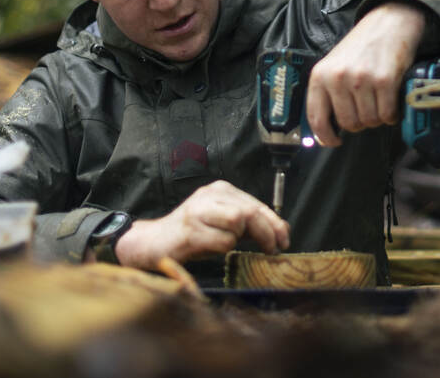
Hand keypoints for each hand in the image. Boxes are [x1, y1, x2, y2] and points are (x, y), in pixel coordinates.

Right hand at [108, 180, 289, 267]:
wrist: (154, 242)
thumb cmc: (193, 234)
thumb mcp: (223, 223)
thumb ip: (249, 225)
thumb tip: (281, 231)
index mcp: (220, 190)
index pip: (256, 204)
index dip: (274, 223)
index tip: (284, 239)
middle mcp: (210, 195)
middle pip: (251, 211)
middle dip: (267, 232)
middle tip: (274, 249)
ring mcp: (199, 211)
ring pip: (238, 222)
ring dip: (241, 239)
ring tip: (230, 245)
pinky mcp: (191, 230)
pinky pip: (223, 241)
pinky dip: (224, 249)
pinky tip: (212, 248)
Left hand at [306, 1, 426, 146]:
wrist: (388, 23)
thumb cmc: (361, 46)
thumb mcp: (335, 65)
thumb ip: (328, 92)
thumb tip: (326, 128)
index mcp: (320, 75)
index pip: (316, 118)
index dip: (325, 137)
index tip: (333, 141)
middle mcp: (338, 78)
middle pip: (349, 124)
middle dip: (360, 123)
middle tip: (366, 110)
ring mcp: (361, 79)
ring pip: (369, 121)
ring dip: (377, 118)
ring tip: (379, 102)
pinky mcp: (384, 81)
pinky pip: (387, 114)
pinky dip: (392, 114)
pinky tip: (391, 102)